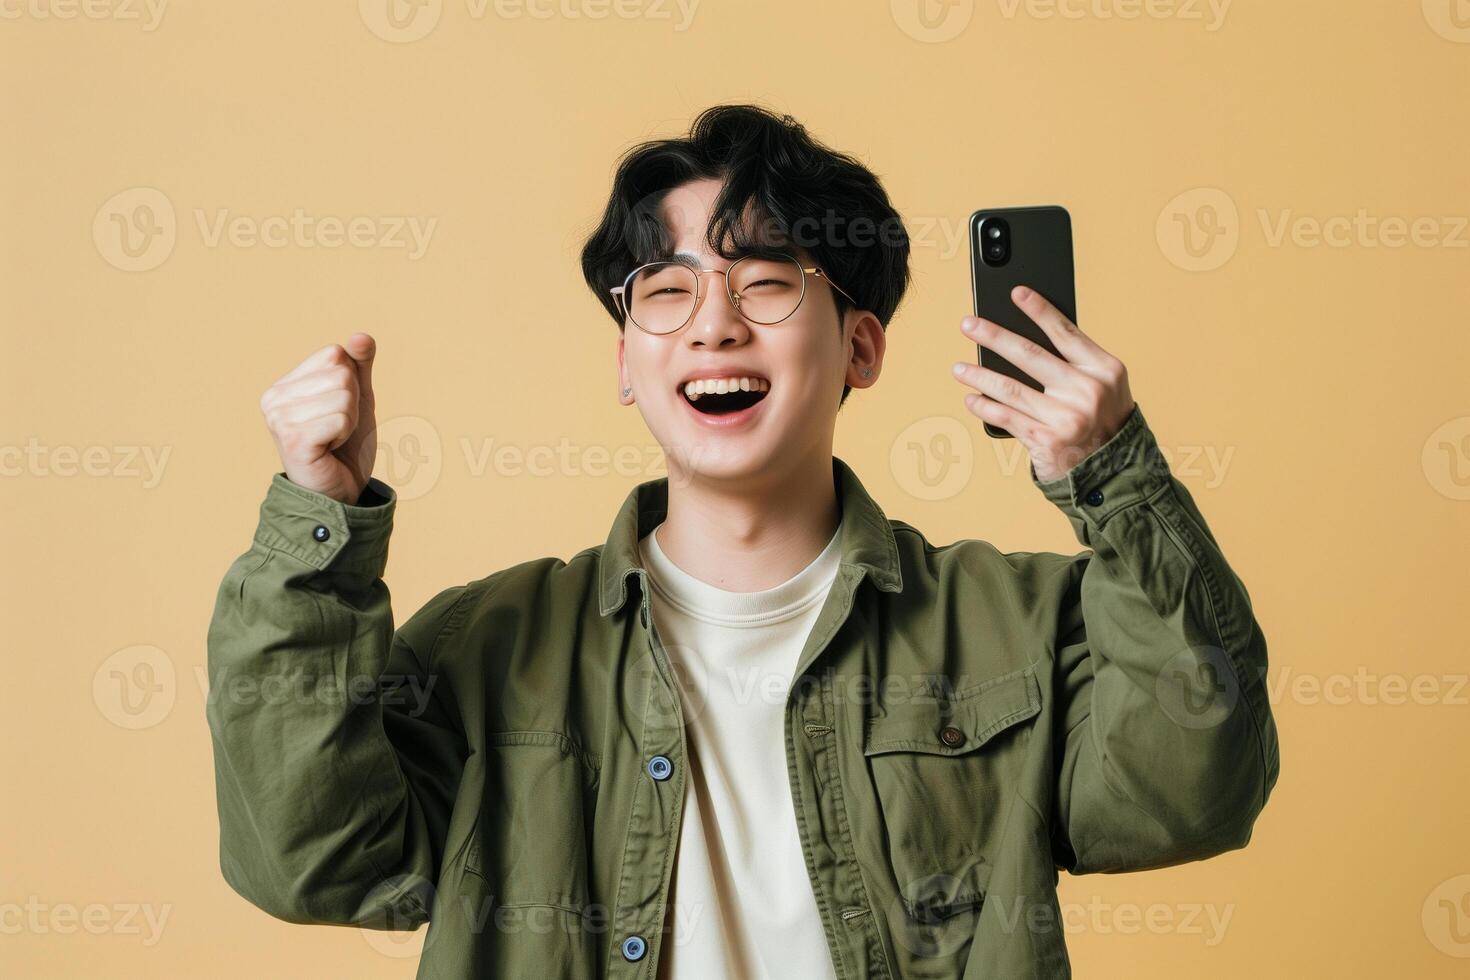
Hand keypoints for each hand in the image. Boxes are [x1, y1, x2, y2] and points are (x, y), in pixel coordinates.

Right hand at [260, 333, 377, 504]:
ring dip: (350, 421)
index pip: (335, 354)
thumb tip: (361, 336)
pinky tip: (329, 449)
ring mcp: (279, 419)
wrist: (340, 492)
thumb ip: (359, 365)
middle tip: (337, 430)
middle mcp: (274, 398)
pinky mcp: (293, 439)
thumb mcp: (358, 398)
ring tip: (332, 441)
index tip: (338, 412)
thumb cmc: (346, 447)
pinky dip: (345, 434)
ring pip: (345, 396)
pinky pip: (342, 418)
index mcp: (284, 385)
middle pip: (341, 374)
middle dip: (352, 404)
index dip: (350, 383)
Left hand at [953, 286, 1134, 483]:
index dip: (1039, 310)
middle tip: (967, 325)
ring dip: (979, 376)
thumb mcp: (1104, 387)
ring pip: (1011, 388)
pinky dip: (985, 407)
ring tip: (958, 369)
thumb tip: (1020, 339)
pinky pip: (1007, 418)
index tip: (1016, 292)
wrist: (1115, 472)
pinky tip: (971, 400)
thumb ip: (1075, 363)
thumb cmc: (1102, 422)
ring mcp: (1066, 417)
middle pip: (1030, 355)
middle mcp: (1087, 391)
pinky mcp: (1047, 440)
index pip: (1065, 332)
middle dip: (994, 336)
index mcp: (1105, 369)